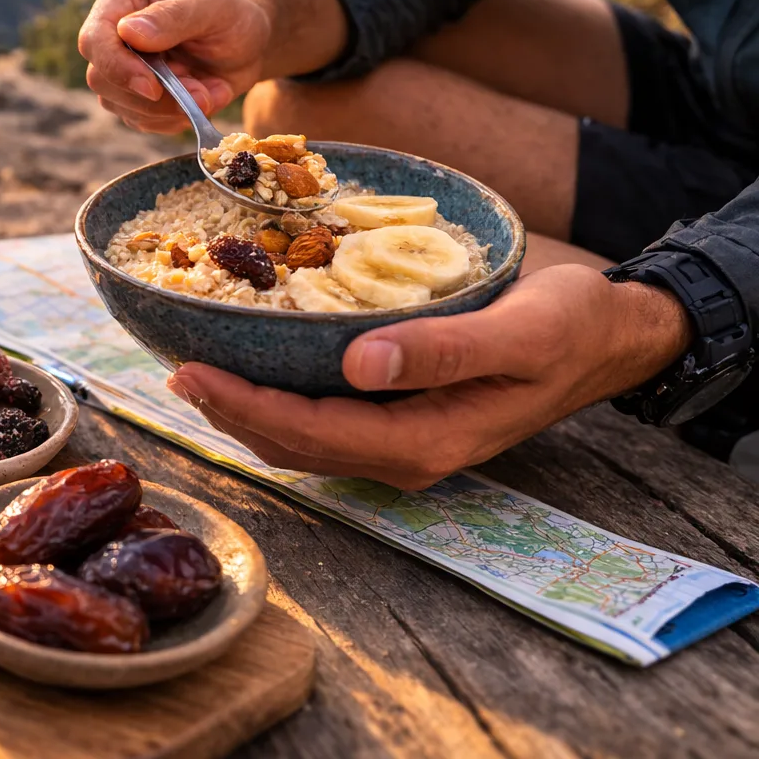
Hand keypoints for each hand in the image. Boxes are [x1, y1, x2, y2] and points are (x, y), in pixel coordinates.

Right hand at [77, 0, 272, 133]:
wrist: (250, 48)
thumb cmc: (232, 17)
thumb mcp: (213, 7)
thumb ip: (173, 17)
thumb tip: (128, 32)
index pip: (95, 36)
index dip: (116, 66)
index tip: (152, 88)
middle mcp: (112, 30)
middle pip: (101, 77)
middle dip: (153, 97)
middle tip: (201, 95)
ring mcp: (120, 66)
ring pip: (118, 103)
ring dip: (169, 110)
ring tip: (210, 93)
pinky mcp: (132, 96)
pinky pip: (140, 120)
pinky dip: (175, 118)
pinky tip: (204, 99)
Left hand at [165, 265, 692, 489]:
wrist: (609, 335)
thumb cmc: (569, 326)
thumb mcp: (519, 331)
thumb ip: (442, 350)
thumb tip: (360, 365)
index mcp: (427, 442)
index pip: (312, 432)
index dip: (243, 406)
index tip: (187, 373)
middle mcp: (405, 453)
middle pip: (294, 443)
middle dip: (228, 411)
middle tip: (171, 369)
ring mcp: (402, 441)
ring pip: (303, 438)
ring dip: (244, 410)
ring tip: (192, 372)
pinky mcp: (400, 418)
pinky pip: (322, 419)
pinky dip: (276, 399)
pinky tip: (249, 369)